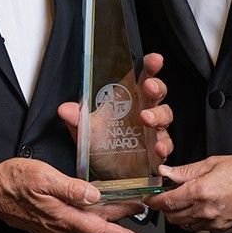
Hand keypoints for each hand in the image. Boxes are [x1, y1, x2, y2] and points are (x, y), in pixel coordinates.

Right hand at [0, 158, 143, 232]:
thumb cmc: (13, 181)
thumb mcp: (43, 177)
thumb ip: (70, 188)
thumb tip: (94, 195)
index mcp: (62, 217)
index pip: (98, 229)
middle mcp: (59, 227)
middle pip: (96, 224)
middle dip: (118, 219)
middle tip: (137, 209)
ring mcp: (52, 228)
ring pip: (84, 222)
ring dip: (103, 215)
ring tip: (120, 204)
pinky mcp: (46, 224)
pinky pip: (72, 221)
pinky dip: (86, 214)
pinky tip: (91, 204)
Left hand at [58, 52, 173, 162]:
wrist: (105, 172)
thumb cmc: (100, 144)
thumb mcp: (85, 130)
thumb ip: (77, 119)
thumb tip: (65, 109)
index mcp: (129, 99)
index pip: (143, 76)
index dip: (150, 66)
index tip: (154, 60)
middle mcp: (144, 111)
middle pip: (158, 93)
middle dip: (156, 87)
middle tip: (148, 87)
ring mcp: (152, 131)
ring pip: (165, 116)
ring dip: (158, 115)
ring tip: (147, 118)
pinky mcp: (156, 150)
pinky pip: (166, 145)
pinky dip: (164, 145)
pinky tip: (157, 147)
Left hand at [145, 155, 231, 232]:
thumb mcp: (211, 164)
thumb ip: (185, 171)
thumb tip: (166, 172)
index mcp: (199, 192)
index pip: (167, 202)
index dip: (155, 200)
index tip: (151, 197)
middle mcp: (204, 211)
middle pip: (172, 217)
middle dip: (166, 208)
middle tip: (168, 197)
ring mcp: (213, 223)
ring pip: (184, 225)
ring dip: (179, 215)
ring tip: (186, 202)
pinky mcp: (221, 230)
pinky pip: (199, 229)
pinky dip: (195, 221)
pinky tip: (200, 209)